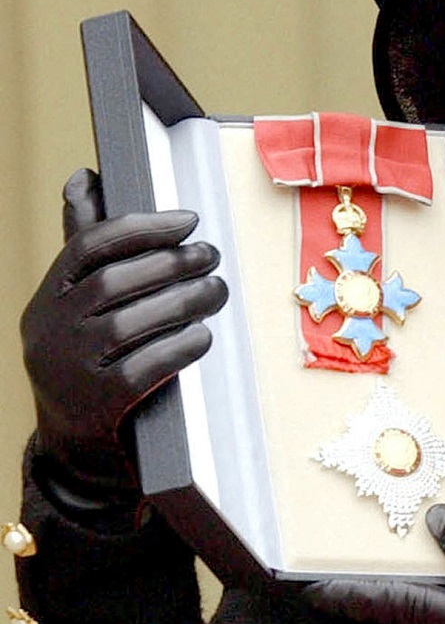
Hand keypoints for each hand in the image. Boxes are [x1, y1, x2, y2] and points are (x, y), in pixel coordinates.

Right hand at [20, 168, 227, 494]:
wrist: (74, 447)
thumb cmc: (86, 362)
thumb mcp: (75, 306)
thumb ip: (87, 247)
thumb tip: (85, 176)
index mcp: (45, 299)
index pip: (89, 247)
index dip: (143, 228)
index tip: (188, 220)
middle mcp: (49, 331)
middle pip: (115, 282)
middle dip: (172, 263)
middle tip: (212, 256)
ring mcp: (69, 369)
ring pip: (130, 322)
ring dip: (185, 301)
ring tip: (218, 290)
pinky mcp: (98, 404)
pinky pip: (143, 366)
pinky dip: (179, 346)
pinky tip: (203, 335)